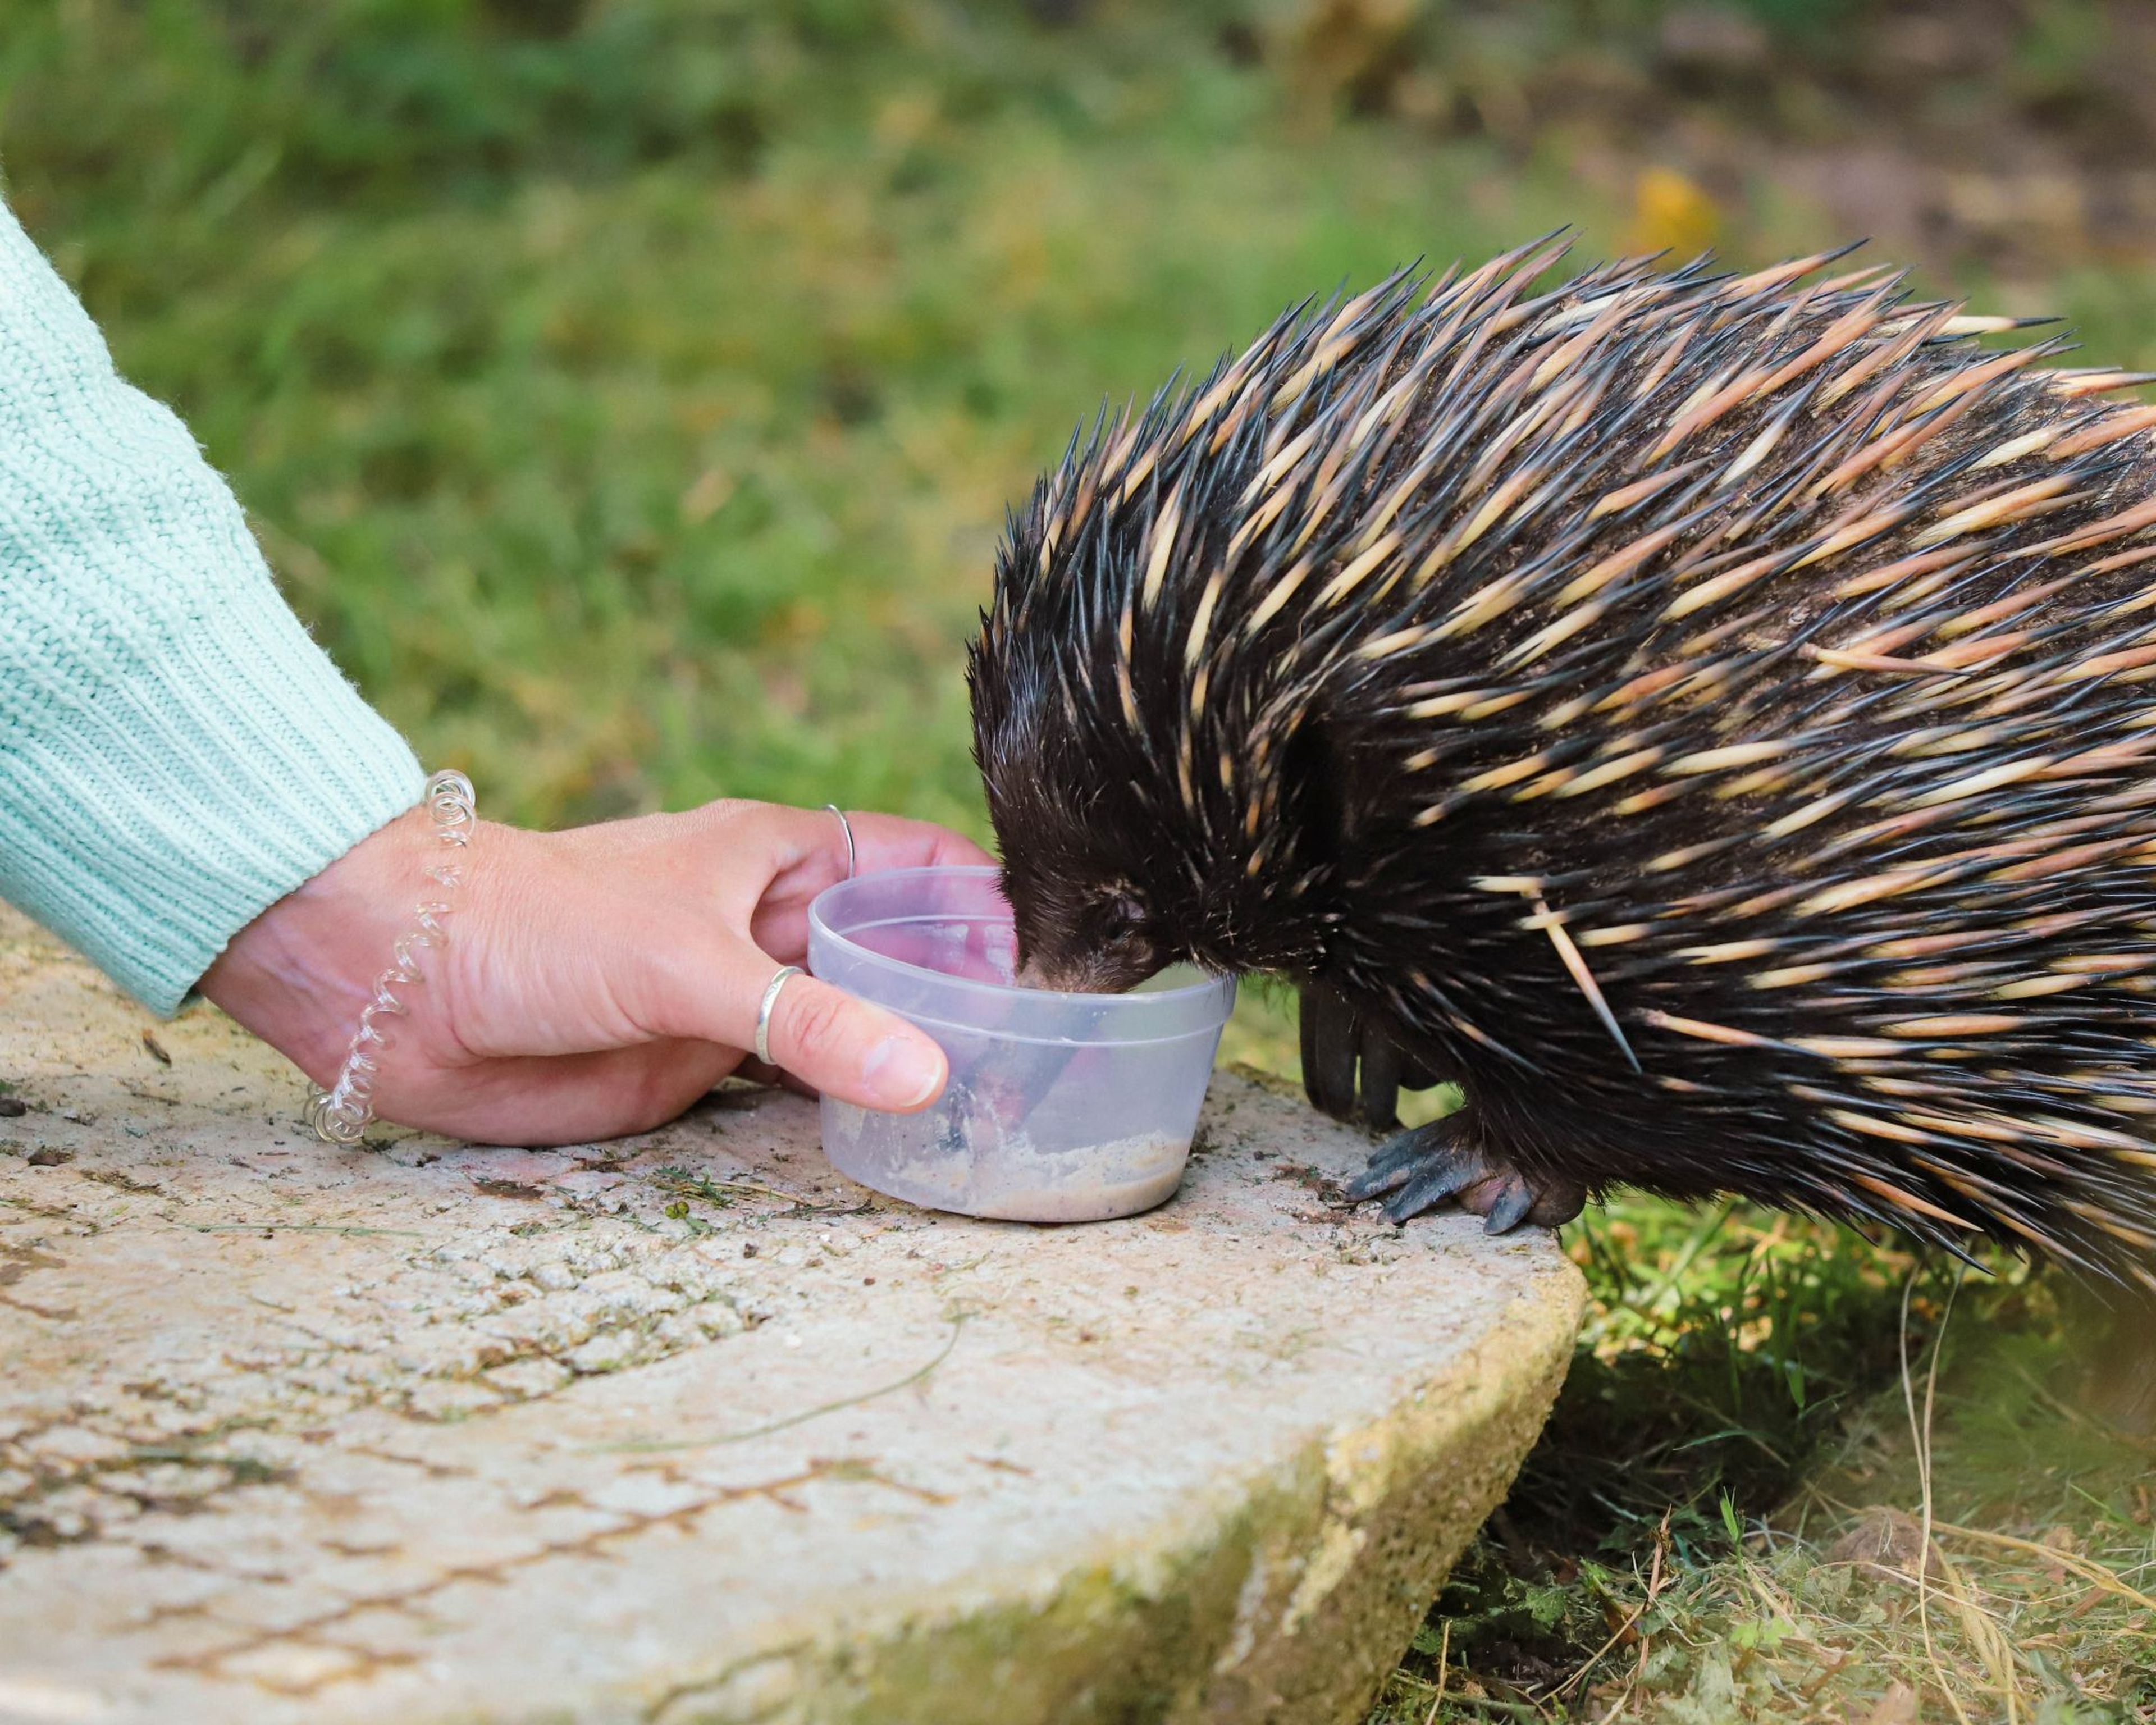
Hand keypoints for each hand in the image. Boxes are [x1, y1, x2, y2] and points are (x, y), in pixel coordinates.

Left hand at [200, 798, 992, 1144]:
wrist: (402, 982)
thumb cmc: (540, 923)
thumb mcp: (689, 963)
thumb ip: (809, 1021)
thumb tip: (927, 1076)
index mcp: (781, 855)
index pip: (917, 861)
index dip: (989, 897)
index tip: (1066, 950)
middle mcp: (774, 922)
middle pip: (899, 947)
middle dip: (967, 988)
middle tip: (1056, 1051)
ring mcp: (743, 998)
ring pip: (855, 1021)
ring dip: (915, 1053)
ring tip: (1007, 1101)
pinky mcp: (703, 1066)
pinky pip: (798, 1085)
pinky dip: (849, 1105)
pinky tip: (910, 1134)